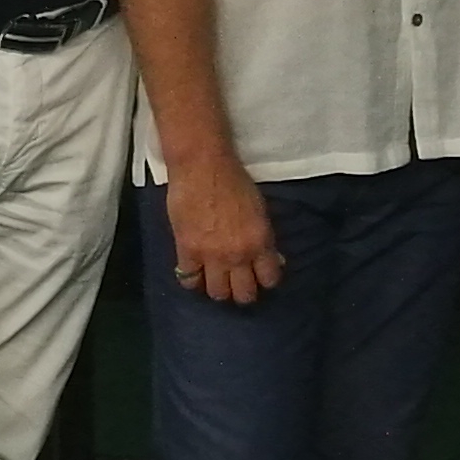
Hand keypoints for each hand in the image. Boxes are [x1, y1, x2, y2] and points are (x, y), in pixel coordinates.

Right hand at [159, 159, 282, 303]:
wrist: (202, 165)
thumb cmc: (234, 180)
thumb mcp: (260, 211)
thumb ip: (264, 238)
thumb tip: (272, 259)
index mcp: (260, 242)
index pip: (270, 279)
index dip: (265, 280)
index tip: (258, 276)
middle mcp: (238, 255)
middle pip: (244, 294)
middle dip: (242, 291)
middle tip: (237, 282)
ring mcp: (211, 256)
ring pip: (218, 293)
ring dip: (218, 288)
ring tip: (215, 278)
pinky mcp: (187, 251)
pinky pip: (189, 280)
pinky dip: (193, 279)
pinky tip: (194, 271)